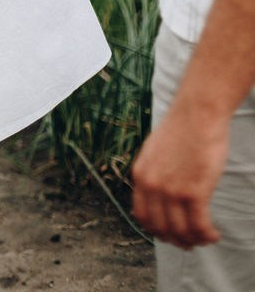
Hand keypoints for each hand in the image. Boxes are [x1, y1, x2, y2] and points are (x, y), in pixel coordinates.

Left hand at [130, 106, 228, 248]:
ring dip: (194, 240)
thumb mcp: (155, 151)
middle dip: (176, 240)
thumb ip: (154, 173)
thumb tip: (158, 196)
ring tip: (205, 237)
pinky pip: (199, 226)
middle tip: (190, 242)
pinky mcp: (193, 192)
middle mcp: (151, 185)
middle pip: (161, 228)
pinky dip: (207, 235)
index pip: (142, 216)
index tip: (170, 234)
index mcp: (140, 174)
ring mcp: (171, 190)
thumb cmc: (182, 129)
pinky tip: (214, 234)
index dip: (157, 231)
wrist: (197, 113)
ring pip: (181, 231)